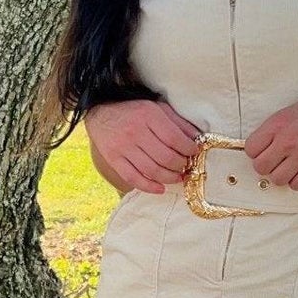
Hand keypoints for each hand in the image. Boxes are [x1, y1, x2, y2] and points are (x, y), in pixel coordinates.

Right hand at [85, 97, 206, 194]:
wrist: (100, 110)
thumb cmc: (133, 110)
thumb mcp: (157, 108)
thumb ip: (177, 122)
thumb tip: (197, 138)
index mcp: (148, 116)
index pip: (174, 138)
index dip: (188, 149)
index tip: (194, 152)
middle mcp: (135, 132)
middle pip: (165, 157)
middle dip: (181, 165)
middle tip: (186, 166)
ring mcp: (123, 147)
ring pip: (151, 170)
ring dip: (169, 178)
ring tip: (177, 177)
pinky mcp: (113, 159)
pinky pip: (133, 178)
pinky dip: (149, 187)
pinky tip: (160, 188)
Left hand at [243, 86, 297, 188]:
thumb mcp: (295, 109)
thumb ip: (278, 127)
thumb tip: (262, 146)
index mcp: (278, 122)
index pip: (250, 148)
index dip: (257, 152)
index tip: (267, 151)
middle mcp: (287, 140)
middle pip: (260, 167)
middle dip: (268, 166)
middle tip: (279, 161)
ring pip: (277, 179)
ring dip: (283, 175)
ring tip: (294, 166)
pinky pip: (296, 185)